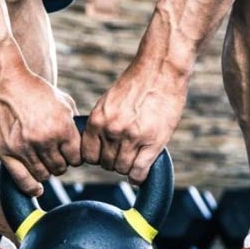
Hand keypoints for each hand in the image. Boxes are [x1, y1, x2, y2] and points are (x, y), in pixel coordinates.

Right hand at [0, 69, 79, 196]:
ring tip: (43, 161)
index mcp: (62, 128)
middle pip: (61, 168)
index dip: (75, 157)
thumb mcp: (64, 102)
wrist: (2, 81)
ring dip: (46, 170)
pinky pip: (22, 179)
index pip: (77, 158)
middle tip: (55, 155)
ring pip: (44, 174)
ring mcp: (24, 148)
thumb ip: (75, 123)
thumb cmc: (35, 89)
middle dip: (61, 163)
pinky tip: (37, 189)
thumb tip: (87, 137)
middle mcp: (45, 140)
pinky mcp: (6, 152)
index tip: (70, 153)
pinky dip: (31, 187)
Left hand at [82, 61, 188, 183]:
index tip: (106, 155)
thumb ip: (104, 122)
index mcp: (98, 120)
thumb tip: (100, 143)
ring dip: (128, 168)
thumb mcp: (110, 101)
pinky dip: (138, 177)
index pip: (88, 155)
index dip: (98, 157)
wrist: (161, 71)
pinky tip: (139, 175)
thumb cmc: (137, 84)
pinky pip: (139, 171)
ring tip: (134, 161)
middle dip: (114, 163)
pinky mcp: (153, 143)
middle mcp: (112, 131)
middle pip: (106, 164)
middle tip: (124, 157)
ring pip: (123, 168)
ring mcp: (132, 138)